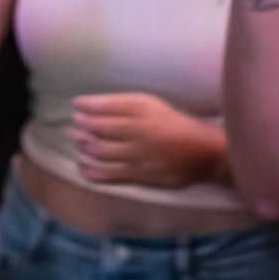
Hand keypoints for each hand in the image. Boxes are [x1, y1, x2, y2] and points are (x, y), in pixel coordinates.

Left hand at [71, 91, 228, 192]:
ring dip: (84, 144)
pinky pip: (107, 174)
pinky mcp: (139, 174)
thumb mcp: (153, 105)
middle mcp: (139, 129)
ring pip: (99, 150)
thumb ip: (125, 106)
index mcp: (143, 107)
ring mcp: (138, 154)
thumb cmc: (174, 124)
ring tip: (79, 139)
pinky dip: (89, 170)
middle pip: (98, 127)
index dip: (85, 105)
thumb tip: (91, 107)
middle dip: (82, 124)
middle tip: (76, 123)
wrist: (202, 152)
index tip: (77, 104)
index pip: (104, 105)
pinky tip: (82, 164)